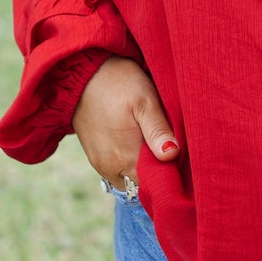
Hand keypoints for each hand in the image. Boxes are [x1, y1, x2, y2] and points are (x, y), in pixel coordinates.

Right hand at [72, 56, 177, 185]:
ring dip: (143, 167)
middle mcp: (110, 169)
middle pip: (143, 185)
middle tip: (168, 148)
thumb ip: (158, 130)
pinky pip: (119, 170)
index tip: (179, 160)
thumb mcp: (144, 101)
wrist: (82, 73)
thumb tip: (172, 155)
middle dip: (157, 173)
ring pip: (131, 178)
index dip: (170, 176)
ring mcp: (101, 165)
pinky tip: (137, 142)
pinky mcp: (96, 157)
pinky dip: (131, 162)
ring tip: (152, 143)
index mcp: (125, 159)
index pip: (155, 186)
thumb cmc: (118, 82)